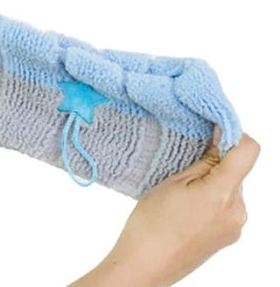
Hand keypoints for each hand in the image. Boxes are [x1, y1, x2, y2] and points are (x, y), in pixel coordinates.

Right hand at [70, 127, 260, 286]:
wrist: (146, 266)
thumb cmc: (151, 224)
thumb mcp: (173, 182)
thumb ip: (204, 161)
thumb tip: (221, 137)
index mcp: (223, 194)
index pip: (249, 151)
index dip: (233, 133)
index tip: (212, 130)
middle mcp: (238, 211)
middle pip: (238, 169)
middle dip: (216, 158)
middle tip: (184, 160)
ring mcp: (235, 226)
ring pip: (231, 186)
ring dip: (212, 178)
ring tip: (180, 186)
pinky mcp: (228, 235)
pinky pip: (226, 204)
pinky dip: (210, 195)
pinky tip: (184, 203)